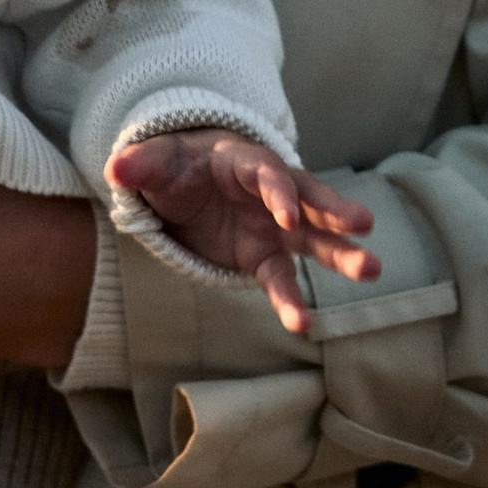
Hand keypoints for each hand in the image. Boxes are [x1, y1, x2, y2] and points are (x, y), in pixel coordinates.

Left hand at [105, 128, 377, 335]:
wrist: (182, 185)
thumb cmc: (178, 166)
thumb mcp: (157, 161)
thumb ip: (140, 165)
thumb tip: (115, 170)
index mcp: (244, 162)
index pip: (267, 172)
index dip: (277, 191)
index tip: (285, 214)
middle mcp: (269, 193)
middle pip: (306, 199)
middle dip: (333, 211)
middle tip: (364, 225)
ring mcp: (273, 227)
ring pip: (312, 239)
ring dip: (341, 254)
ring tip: (372, 270)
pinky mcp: (264, 256)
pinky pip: (281, 279)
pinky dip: (291, 300)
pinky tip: (304, 325)